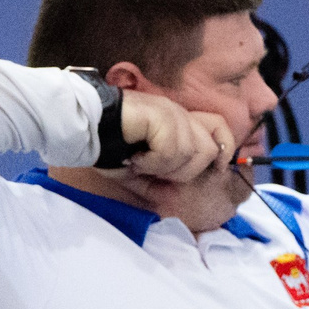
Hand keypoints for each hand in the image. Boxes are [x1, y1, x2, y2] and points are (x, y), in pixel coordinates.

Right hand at [115, 90, 234, 183]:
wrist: (86, 127)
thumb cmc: (110, 145)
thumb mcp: (141, 169)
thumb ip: (161, 180)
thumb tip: (176, 195)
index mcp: (180, 122)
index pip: (220, 127)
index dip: (223, 150)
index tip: (212, 170)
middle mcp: (179, 113)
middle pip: (209, 149)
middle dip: (184, 170)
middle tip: (156, 169)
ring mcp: (170, 112)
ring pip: (191, 153)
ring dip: (165, 167)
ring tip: (141, 161)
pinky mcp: (160, 115)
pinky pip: (172, 150)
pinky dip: (153, 161)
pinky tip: (135, 156)